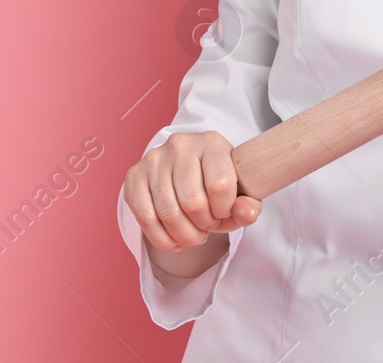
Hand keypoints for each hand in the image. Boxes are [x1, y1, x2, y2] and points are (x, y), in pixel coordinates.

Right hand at [123, 130, 261, 257]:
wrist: (190, 171)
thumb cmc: (217, 183)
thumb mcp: (240, 193)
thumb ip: (248, 205)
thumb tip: (247, 214)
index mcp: (212, 142)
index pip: (220, 186)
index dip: (225, 211)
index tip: (224, 212)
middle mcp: (181, 144)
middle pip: (193, 203)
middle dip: (204, 225)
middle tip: (207, 225)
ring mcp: (154, 158)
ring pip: (168, 214)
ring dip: (184, 236)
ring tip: (194, 233)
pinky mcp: (134, 175)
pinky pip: (145, 219)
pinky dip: (162, 239)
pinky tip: (174, 239)